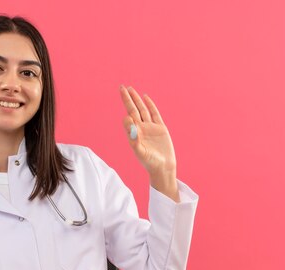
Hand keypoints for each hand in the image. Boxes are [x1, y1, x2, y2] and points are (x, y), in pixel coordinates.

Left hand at [119, 85, 178, 200]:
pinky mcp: (160, 128)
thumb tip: (129, 124)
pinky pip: (154, 113)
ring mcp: (150, 127)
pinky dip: (150, 105)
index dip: (126, 108)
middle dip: (127, 98)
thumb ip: (134, 139)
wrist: (163, 167)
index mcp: (134, 133)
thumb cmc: (150, 162)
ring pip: (142, 109)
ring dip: (136, 99)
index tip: (124, 99)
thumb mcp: (141, 152)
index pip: (128, 117)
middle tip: (121, 86)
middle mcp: (141, 128)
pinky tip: (145, 97)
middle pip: (133, 109)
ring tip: (131, 89)